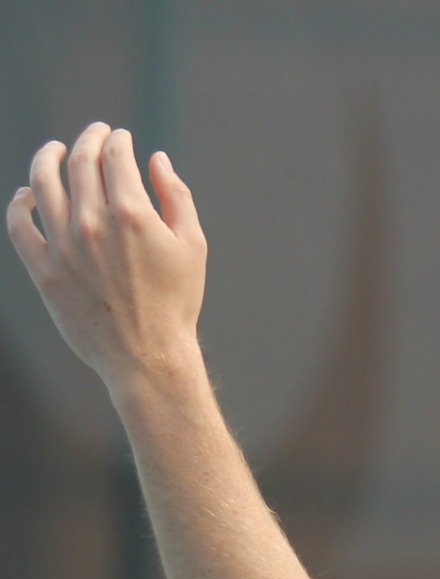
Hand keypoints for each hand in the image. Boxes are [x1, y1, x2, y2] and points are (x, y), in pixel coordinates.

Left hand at [8, 123, 207, 395]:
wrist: (147, 355)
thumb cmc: (177, 302)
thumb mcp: (193, 247)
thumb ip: (176, 196)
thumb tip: (156, 160)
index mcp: (132, 214)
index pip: (114, 157)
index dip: (116, 140)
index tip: (119, 137)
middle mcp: (92, 223)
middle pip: (78, 162)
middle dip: (87, 140)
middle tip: (93, 134)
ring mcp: (62, 245)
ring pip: (42, 183)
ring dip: (46, 157)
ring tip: (53, 150)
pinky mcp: (42, 269)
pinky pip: (19, 223)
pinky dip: (20, 202)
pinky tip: (27, 194)